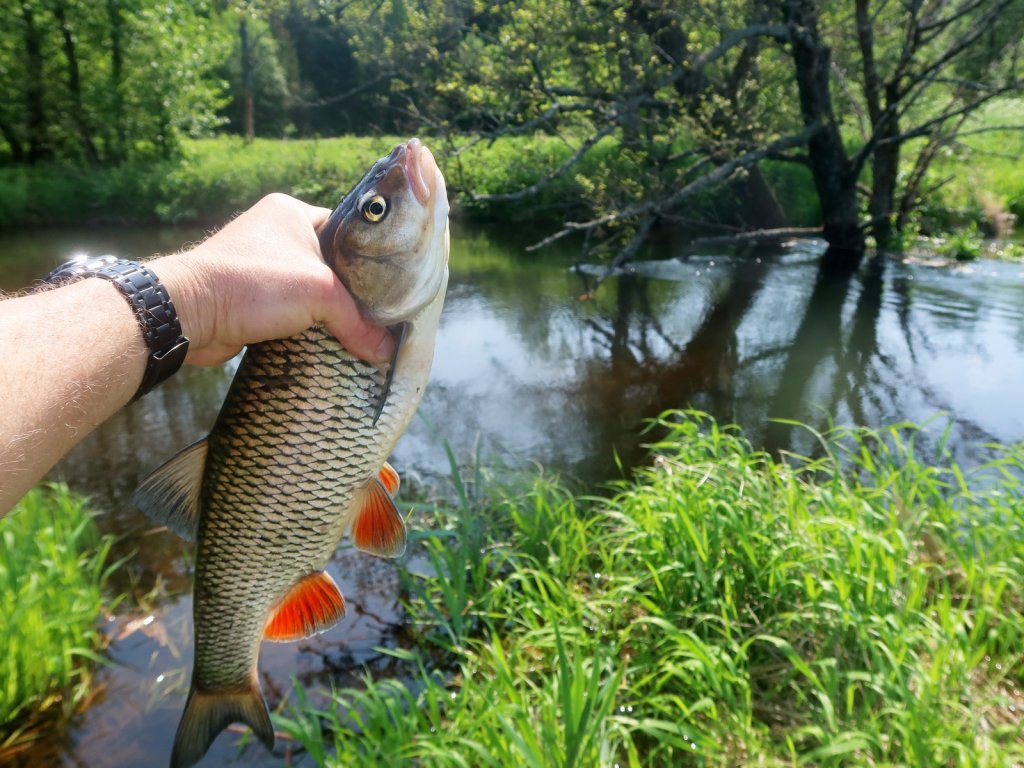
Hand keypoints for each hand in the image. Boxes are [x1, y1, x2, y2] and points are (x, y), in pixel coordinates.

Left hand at [152, 193, 395, 366]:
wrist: (190, 314)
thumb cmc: (254, 284)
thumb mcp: (319, 295)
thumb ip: (358, 321)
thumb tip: (386, 352)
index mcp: (292, 212)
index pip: (347, 231)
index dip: (371, 258)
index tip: (393, 285)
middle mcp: (276, 233)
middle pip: (331, 266)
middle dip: (351, 293)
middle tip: (380, 314)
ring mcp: (261, 266)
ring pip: (311, 291)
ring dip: (328, 313)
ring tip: (359, 331)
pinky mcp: (252, 298)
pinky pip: (292, 311)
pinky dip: (307, 327)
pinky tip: (329, 342)